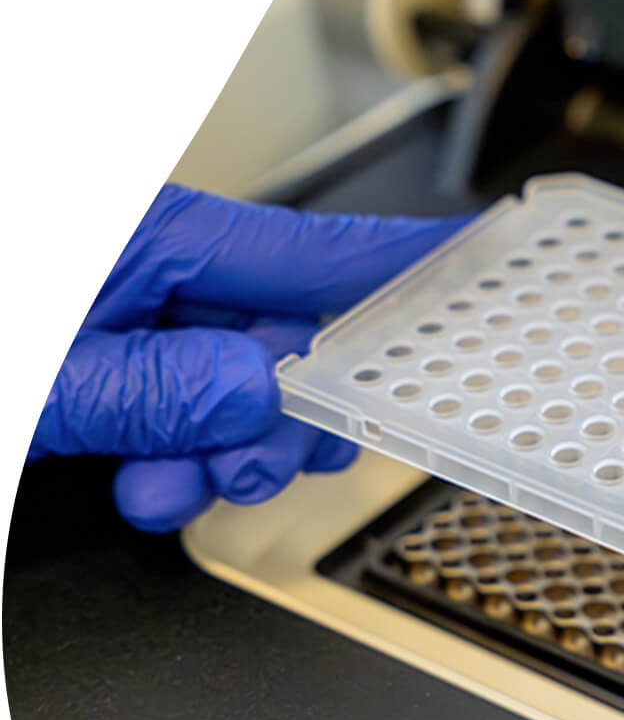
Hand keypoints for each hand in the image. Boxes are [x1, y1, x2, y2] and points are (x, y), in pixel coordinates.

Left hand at [30, 183, 468, 530]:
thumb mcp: (45, 376)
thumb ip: (157, 388)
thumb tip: (261, 394)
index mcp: (154, 236)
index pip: (316, 251)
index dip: (409, 263)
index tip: (482, 259)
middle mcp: (160, 269)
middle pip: (288, 345)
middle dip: (281, 423)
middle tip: (243, 467)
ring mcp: (142, 321)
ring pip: (244, 394)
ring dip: (223, 457)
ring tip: (163, 484)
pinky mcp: (121, 366)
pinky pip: (190, 418)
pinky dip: (176, 467)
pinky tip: (140, 482)